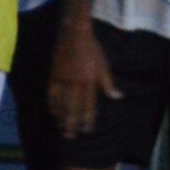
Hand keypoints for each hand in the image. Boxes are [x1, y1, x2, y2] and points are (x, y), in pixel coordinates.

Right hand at [48, 22, 117, 138]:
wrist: (74, 33)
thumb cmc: (92, 49)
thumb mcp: (103, 65)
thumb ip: (108, 83)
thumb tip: (118, 97)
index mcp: (90, 81)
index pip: (89, 105)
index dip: (88, 119)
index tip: (87, 130)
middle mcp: (76, 83)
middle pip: (73, 107)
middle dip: (72, 123)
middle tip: (70, 136)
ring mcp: (63, 79)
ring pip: (60, 102)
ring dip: (60, 116)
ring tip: (60, 127)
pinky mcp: (53, 75)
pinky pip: (51, 93)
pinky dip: (51, 104)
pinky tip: (52, 111)